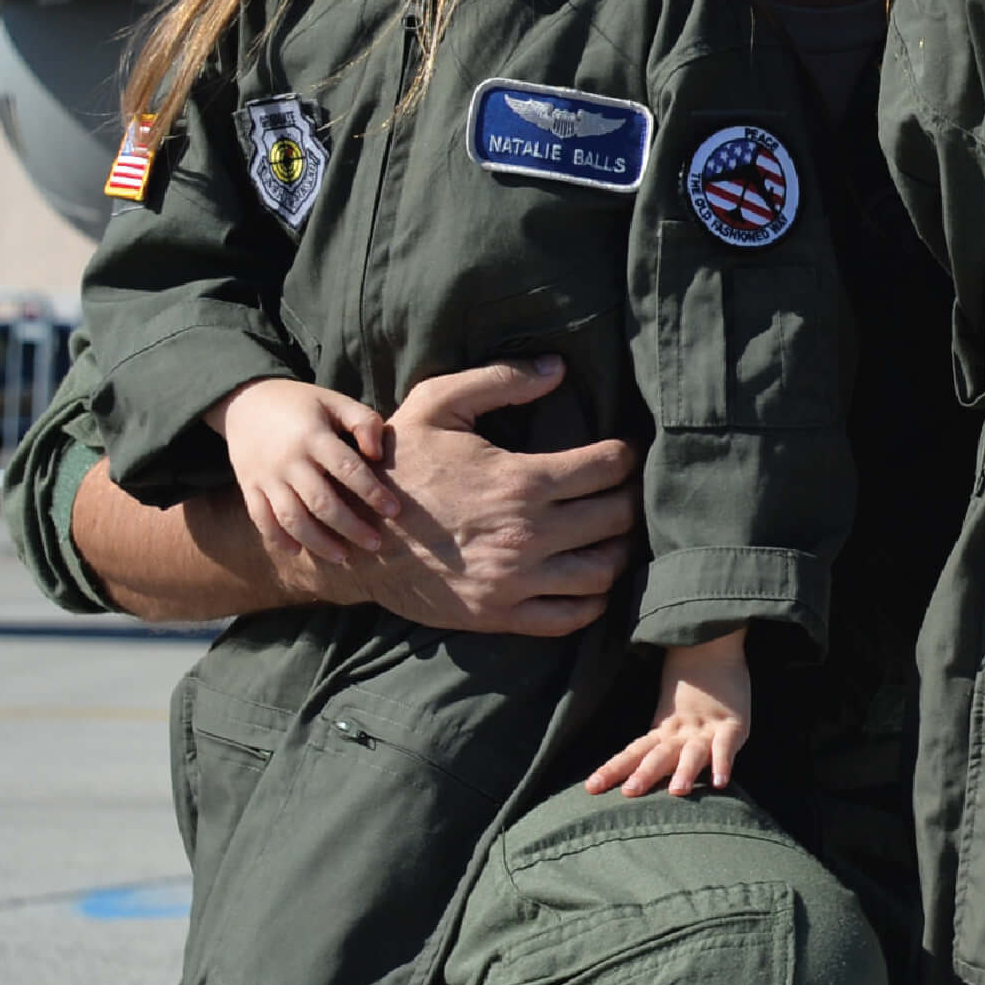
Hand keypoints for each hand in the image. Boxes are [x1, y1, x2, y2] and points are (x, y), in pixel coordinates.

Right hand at [213, 379, 406, 558]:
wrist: (245, 401)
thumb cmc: (302, 404)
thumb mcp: (334, 401)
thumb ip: (363, 422)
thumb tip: (377, 455)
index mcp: (313, 436)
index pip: (347, 469)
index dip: (372, 492)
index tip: (395, 511)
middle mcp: (288, 460)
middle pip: (321, 502)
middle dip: (350, 527)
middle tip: (376, 544)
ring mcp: (265, 476)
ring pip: (291, 518)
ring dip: (317, 542)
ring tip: (343, 557)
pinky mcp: (248, 487)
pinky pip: (261, 519)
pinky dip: (278, 539)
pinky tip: (299, 552)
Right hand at [293, 359, 639, 636]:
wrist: (353, 534)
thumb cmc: (398, 464)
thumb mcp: (436, 404)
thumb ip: (500, 380)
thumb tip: (558, 367)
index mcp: (520, 480)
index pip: (607, 467)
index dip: (625, 455)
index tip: (623, 452)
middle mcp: (527, 533)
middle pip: (616, 518)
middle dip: (630, 500)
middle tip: (626, 492)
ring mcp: (515, 579)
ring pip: (602, 571)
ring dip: (619, 551)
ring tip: (613, 535)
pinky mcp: (499, 614)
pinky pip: (569, 616)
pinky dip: (593, 601)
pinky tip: (590, 581)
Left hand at [590, 634, 751, 797]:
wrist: (713, 645)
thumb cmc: (692, 685)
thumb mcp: (670, 715)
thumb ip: (659, 742)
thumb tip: (632, 769)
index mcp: (663, 729)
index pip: (634, 751)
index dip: (614, 768)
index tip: (591, 787)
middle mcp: (682, 732)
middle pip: (660, 754)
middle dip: (646, 773)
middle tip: (629, 792)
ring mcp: (708, 728)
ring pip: (693, 752)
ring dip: (685, 771)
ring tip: (678, 791)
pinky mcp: (733, 724)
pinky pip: (726, 745)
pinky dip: (723, 762)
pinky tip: (719, 782)